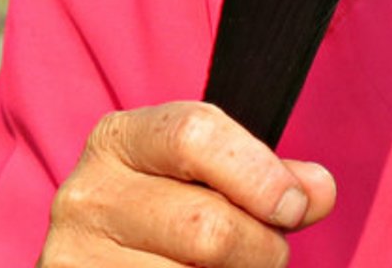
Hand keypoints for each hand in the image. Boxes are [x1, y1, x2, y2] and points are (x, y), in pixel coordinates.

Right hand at [40, 102, 335, 266]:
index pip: (194, 136)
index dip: (259, 173)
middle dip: (260, 248)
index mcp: (121, 138)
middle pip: (205, 227)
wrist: (107, 258)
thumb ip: (272, 178)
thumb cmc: (173, 209)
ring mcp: (74, 256)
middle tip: (268, 252)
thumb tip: (318, 192)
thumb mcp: (213, 176)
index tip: (296, 205)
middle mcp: (87, 194)